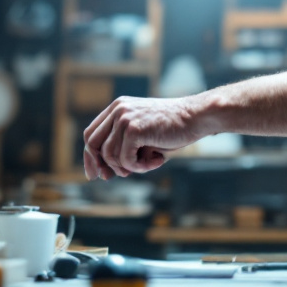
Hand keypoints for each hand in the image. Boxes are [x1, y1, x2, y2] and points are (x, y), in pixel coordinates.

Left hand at [82, 96, 203, 179]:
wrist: (195, 118)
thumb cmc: (173, 129)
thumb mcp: (143, 136)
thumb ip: (124, 148)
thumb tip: (104, 173)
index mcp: (118, 107)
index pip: (92, 133)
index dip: (90, 156)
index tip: (95, 173)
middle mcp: (118, 110)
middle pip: (92, 143)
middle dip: (99, 165)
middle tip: (109, 178)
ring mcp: (124, 118)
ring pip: (110, 155)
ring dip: (128, 167)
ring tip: (148, 163)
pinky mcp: (134, 129)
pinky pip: (125, 160)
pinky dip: (139, 167)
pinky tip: (156, 160)